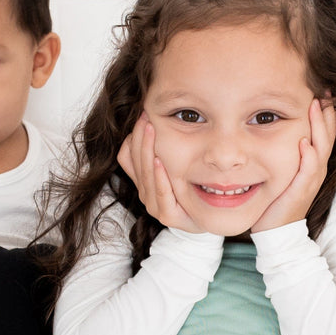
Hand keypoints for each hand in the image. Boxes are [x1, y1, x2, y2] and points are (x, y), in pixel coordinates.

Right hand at [117, 112, 200, 232]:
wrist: (208, 218)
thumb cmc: (191, 191)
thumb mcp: (173, 168)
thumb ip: (160, 152)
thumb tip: (155, 124)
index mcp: (142, 182)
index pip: (127, 156)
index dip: (133, 137)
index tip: (143, 116)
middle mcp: (145, 194)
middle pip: (135, 162)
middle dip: (141, 137)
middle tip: (146, 117)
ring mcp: (154, 206)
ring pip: (146, 175)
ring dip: (147, 151)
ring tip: (150, 131)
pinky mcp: (167, 216)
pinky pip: (160, 192)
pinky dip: (159, 176)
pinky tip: (159, 160)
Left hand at [251, 98, 335, 232]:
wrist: (276, 230)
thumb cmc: (278, 199)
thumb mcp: (285, 170)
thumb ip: (287, 152)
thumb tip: (283, 131)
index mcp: (313, 164)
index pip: (325, 134)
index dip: (327, 113)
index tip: (325, 92)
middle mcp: (316, 170)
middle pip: (327, 136)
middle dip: (327, 113)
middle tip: (326, 91)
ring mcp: (310, 180)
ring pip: (321, 148)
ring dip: (319, 127)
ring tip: (317, 106)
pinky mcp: (300, 191)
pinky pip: (308, 171)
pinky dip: (308, 156)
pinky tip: (305, 142)